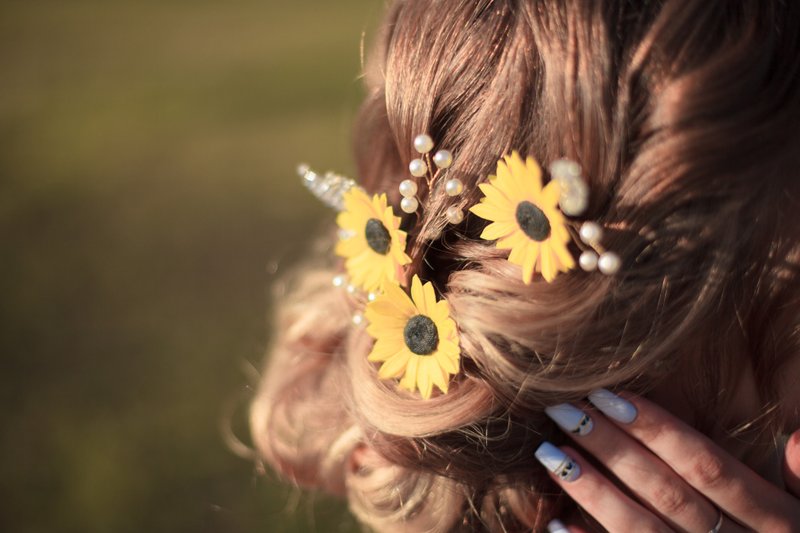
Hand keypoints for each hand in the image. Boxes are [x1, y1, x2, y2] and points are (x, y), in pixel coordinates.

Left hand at [535, 390, 799, 531]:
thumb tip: (796, 438)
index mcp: (774, 523)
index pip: (707, 467)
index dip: (659, 430)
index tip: (610, 395)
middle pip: (665, 491)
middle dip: (611, 447)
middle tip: (563, 407)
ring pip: (638, 529)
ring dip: (591, 490)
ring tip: (549, 453)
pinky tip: (556, 523)